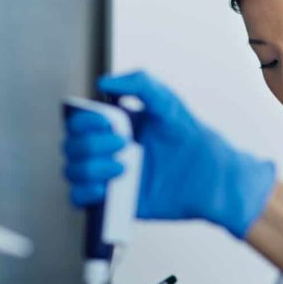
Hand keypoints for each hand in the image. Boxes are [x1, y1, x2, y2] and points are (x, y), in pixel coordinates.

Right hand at [62, 70, 276, 237]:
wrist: (211, 176)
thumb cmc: (190, 137)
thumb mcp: (168, 103)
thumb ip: (141, 83)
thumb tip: (104, 82)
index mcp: (112, 126)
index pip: (78, 121)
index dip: (83, 121)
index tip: (105, 121)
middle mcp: (105, 150)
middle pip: (71, 146)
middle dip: (91, 144)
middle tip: (124, 143)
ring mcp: (108, 176)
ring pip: (72, 171)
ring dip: (89, 168)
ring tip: (123, 167)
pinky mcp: (114, 201)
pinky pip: (80, 199)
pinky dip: (84, 193)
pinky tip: (105, 189)